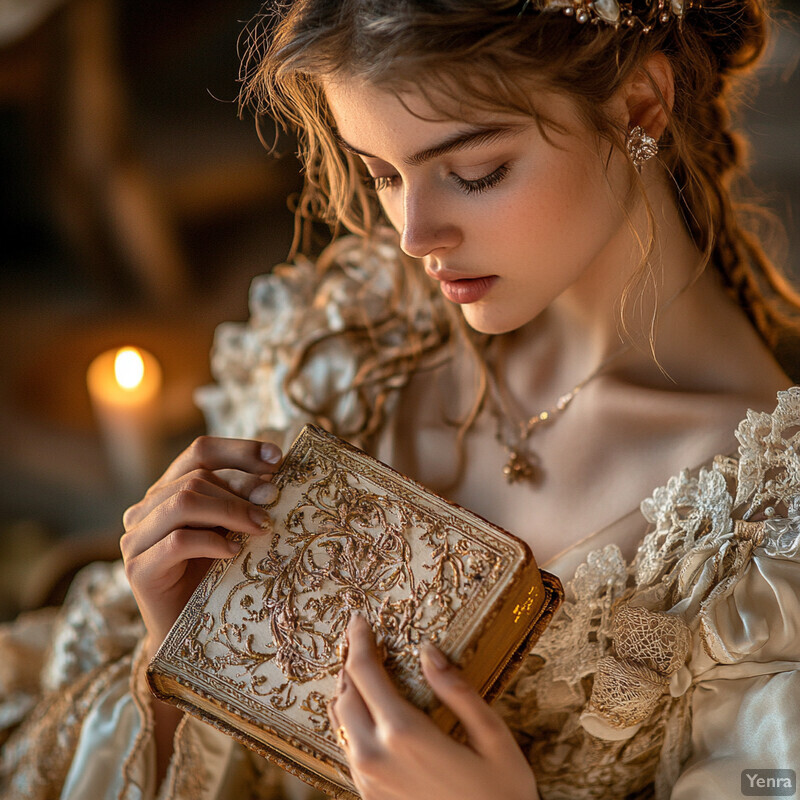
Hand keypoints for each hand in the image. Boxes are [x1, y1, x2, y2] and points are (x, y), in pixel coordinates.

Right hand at [121, 436, 281, 658]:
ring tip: (260, 526)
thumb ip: (241, 501)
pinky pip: (178, 541)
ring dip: (230, 511)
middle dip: (241, 488)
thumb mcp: (231, 528)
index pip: (200, 452)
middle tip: (274, 501)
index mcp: (167, 491)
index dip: (239, 450)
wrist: (190, 635)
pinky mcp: (137, 569)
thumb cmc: (215, 576)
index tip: (277, 457)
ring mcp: (136, 538)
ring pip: (184, 502)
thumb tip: (274, 476)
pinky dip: (212, 542)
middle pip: (197, 478)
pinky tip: (234, 552)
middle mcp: (145, 509)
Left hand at [327, 614, 539, 799]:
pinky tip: (369, 712)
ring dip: (348, 690)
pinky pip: (348, 748)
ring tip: (364, 671)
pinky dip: (350, 720)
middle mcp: (375, 756)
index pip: (364, 671)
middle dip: (350, 661)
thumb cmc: (501, 795)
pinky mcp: (369, 797)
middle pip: (344, 693)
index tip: (359, 620)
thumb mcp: (492, 736)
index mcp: (403, 733)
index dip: (358, 640)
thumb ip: (456, 690)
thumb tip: (428, 651)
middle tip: (361, 640)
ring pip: (339, 722)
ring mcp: (368, 780)